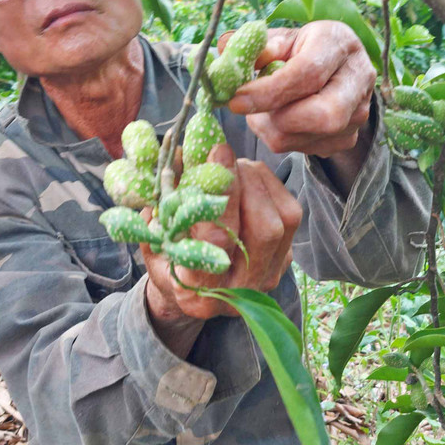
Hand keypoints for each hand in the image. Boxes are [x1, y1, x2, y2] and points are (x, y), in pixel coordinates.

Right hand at [143, 144, 302, 321]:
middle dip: (247, 183)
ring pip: (284, 220)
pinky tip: (248, 177)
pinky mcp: (284, 258)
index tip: (217, 152)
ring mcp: (268, 275)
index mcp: (198, 291)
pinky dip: (270, 185)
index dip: (222, 193)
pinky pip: (290, 214)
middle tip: (225, 153)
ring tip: (233, 165)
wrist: (191, 287)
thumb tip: (184, 154)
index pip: (219, 239)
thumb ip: (166, 201)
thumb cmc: (166, 257)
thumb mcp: (154, 233)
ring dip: (259, 181)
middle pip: (264, 229)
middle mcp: (239, 290)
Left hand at [220, 20, 374, 157]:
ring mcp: (358, 112)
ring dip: (272, 129)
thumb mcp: (281, 39)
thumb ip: (255, 45)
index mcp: (339, 43)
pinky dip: (283, 138)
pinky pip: (307, 150)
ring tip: (261, 110)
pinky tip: (279, 119)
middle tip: (248, 109)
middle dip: (277, 118)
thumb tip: (226, 48)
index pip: (307, 74)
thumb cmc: (303, 49)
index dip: (269, 91)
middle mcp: (358, 78)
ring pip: (309, 138)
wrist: (335, 66)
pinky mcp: (349, 137)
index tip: (236, 99)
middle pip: (322, 115)